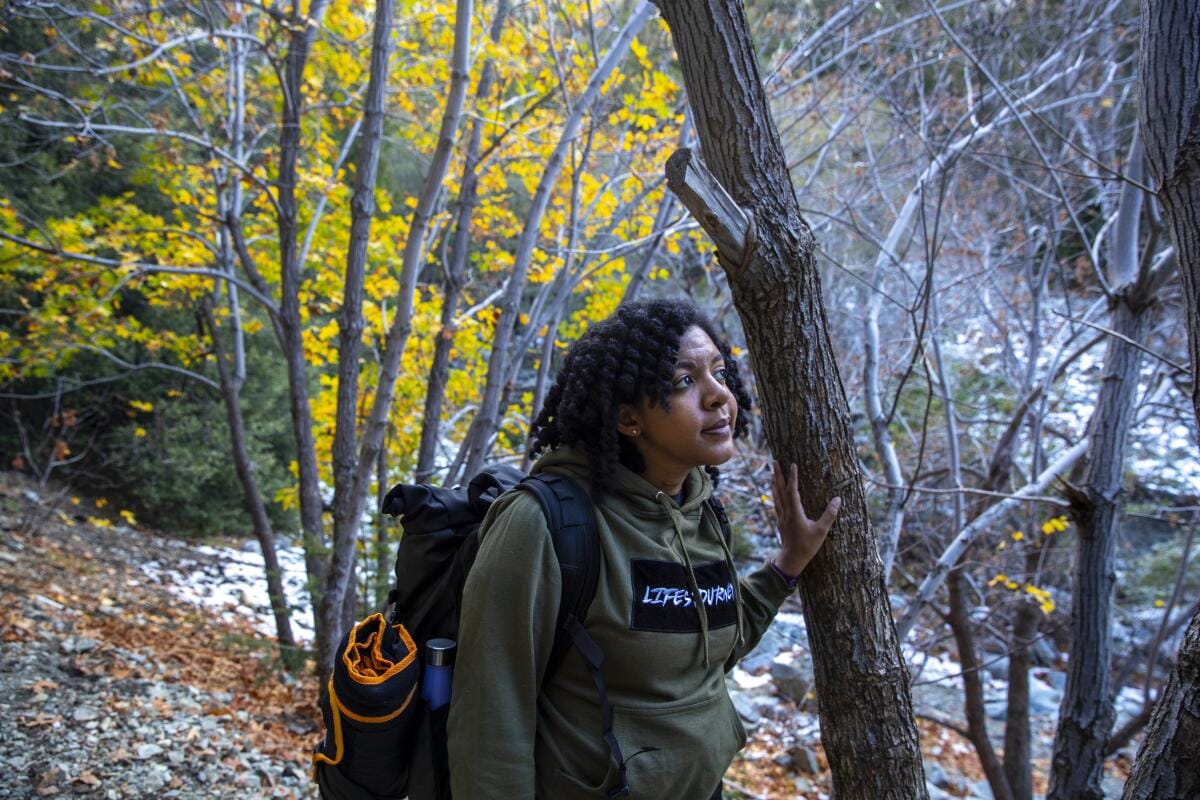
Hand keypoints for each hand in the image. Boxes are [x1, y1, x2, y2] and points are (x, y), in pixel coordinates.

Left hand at [770, 461, 840, 577]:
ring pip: (776, 496)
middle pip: (780, 490)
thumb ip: (829, 514)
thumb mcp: (821, 531)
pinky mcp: (781, 521)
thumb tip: (838, 499)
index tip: (793, 464)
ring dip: (775, 483)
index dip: (792, 477)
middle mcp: (786, 512)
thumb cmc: (807, 546)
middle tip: (774, 461)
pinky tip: (775, 492)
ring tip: (773, 472)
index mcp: (795, 513)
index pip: (792, 490)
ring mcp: (782, 516)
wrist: (792, 559)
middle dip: (778, 474)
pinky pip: (776, 503)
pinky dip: (775, 494)